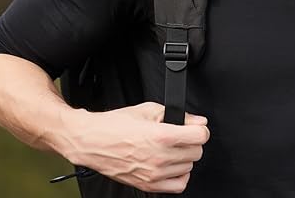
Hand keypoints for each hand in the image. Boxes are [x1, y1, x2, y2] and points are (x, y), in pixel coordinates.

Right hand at [63, 102, 209, 193]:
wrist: (93, 141)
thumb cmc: (117, 124)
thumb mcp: (150, 109)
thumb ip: (180, 115)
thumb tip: (199, 121)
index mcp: (162, 136)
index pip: (200, 136)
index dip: (201, 129)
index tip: (196, 128)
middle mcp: (160, 157)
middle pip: (196, 152)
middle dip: (192, 142)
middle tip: (182, 136)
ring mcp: (154, 174)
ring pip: (189, 167)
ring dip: (184, 157)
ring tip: (172, 148)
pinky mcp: (148, 186)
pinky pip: (178, 186)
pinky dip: (179, 175)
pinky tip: (171, 164)